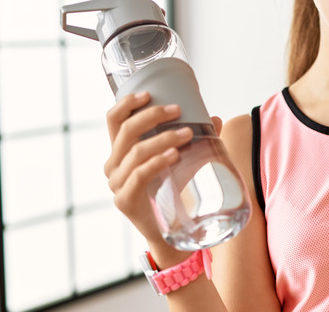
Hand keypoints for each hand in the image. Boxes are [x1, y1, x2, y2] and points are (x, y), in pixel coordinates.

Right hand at [103, 92, 222, 247]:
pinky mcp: (125, 200)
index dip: (127, 104)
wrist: (173, 234)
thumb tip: (214, 118)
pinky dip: (157, 161)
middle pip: (126, 131)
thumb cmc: (175, 192)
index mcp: (121, 152)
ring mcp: (117, 184)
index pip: (113, 120)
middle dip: (153, 116)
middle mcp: (113, 166)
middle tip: (178, 110)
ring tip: (187, 134)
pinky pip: (139, 175)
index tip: (149, 93)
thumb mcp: (181, 161)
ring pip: (135, 151)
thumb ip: (195, 140)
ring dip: (163, 138)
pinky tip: (173, 154)